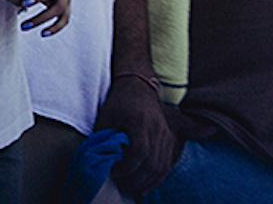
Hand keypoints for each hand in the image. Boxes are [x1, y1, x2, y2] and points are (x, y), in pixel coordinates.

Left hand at [97, 77, 184, 197]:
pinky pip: (167, 164)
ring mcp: (166, 133)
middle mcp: (157, 128)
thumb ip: (104, 139)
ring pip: (161, 166)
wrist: (138, 84)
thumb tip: (102, 162)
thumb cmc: (119, 101)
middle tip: (120, 185)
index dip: (127, 167)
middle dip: (135, 180)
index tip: (114, 172)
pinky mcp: (169, 138)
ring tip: (131, 189)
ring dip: (146, 182)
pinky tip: (145, 186)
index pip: (139, 152)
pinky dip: (157, 178)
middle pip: (152, 163)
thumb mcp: (107, 117)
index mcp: (141, 121)